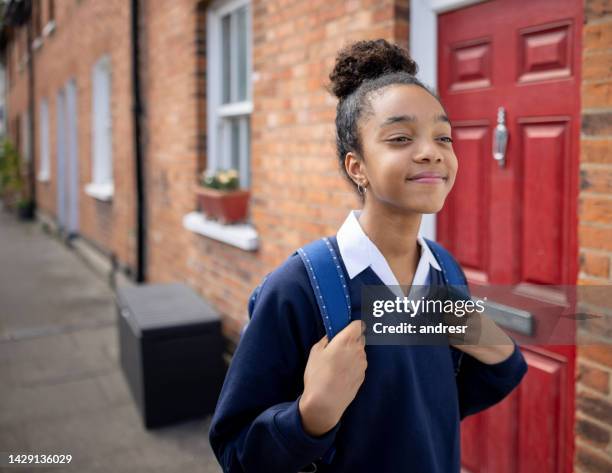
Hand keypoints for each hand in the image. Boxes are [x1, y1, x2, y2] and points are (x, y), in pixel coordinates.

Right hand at [298, 320, 367, 436]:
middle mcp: (359, 350)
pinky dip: (353, 366)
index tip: (346, 329)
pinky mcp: (363, 376)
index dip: (353, 325)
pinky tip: (342, 374)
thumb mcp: (315, 352)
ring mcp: (363, 364)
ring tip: (338, 364)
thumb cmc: (318, 375)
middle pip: (360, 338)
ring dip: (353, 353)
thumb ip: (326, 340)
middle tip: (338, 347)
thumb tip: (332, 337)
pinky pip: (359, 365)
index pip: (359, 324)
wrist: (326, 402)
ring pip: (360, 352)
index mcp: (347, 340)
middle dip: (352, 339)